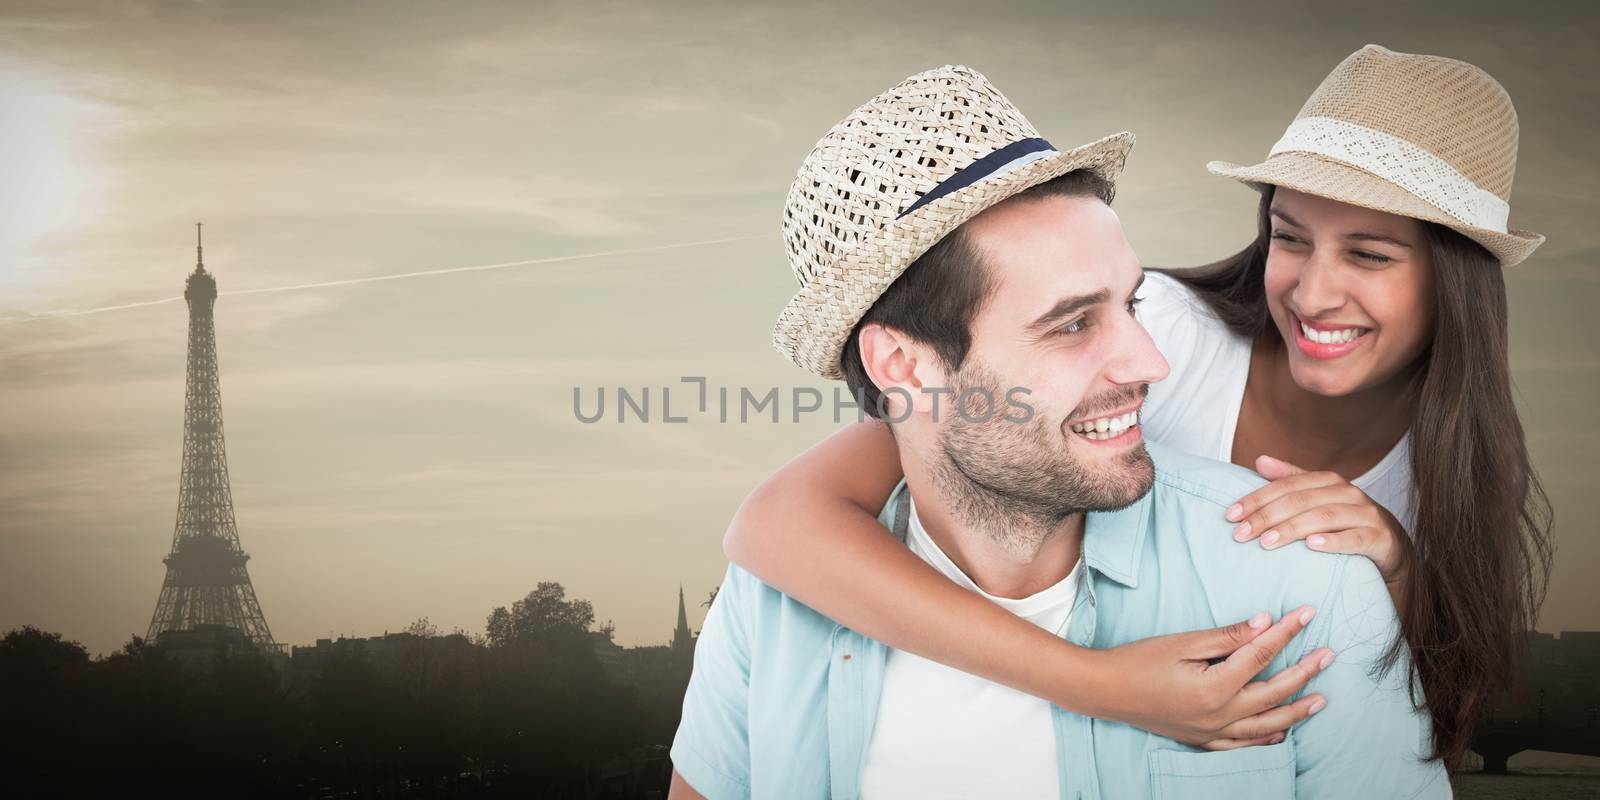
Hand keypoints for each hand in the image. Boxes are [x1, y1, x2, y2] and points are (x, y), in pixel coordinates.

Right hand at [1084, 607, 1333, 749]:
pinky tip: (1279, 733)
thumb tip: (1265, 622)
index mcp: (1215, 686)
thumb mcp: (1183, 643)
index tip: (1308, 614)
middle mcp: (1219, 715)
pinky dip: (1265, 739)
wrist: (1105, 691)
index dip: (1287, 632)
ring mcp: (1212, 732)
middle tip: (1327, 655)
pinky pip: (1242, 744)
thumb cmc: (1139, 661)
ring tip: (1320, 700)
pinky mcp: (1202, 739)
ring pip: (1265, 725)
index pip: (1262, 654)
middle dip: (1304, 672)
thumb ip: (1226, 636)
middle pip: (1273, 693)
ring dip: (1295, 711)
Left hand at [1227, 455, 1410, 583]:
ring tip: (1266, 542)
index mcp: (1328, 481)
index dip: (1257, 498)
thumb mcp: (1318, 501)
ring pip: (1324, 517)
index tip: (1230, 515)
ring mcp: (1366, 514)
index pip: (1286, 486)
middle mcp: (1347, 493)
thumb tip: (1259, 460)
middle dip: (1266, 516)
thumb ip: (1290, 481)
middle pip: (1300, 500)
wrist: (1392, 549)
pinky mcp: (1380, 537)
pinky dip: (1333, 541)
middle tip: (1240, 534)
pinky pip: (1355, 538)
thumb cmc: (1346, 523)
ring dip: (1292, 529)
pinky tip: (1312, 546)